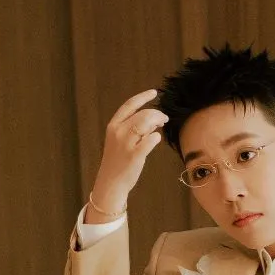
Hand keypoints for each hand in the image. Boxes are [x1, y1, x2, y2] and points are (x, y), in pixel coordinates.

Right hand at [89, 90, 168, 216]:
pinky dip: (156, 137)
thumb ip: (133, 128)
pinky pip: (151, 140)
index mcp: (113, 125)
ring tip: (161, 125)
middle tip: (163, 119)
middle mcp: (118, 132)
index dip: (142, 97)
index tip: (154, 92)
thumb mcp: (120, 140)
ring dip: (157, 122)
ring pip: (146, 123)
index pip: (129, 105)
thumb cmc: (118, 160)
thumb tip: (153, 120)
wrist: (110, 182)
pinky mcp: (134, 155)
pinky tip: (156, 140)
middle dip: (156, 114)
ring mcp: (126, 143)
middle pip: (142, 114)